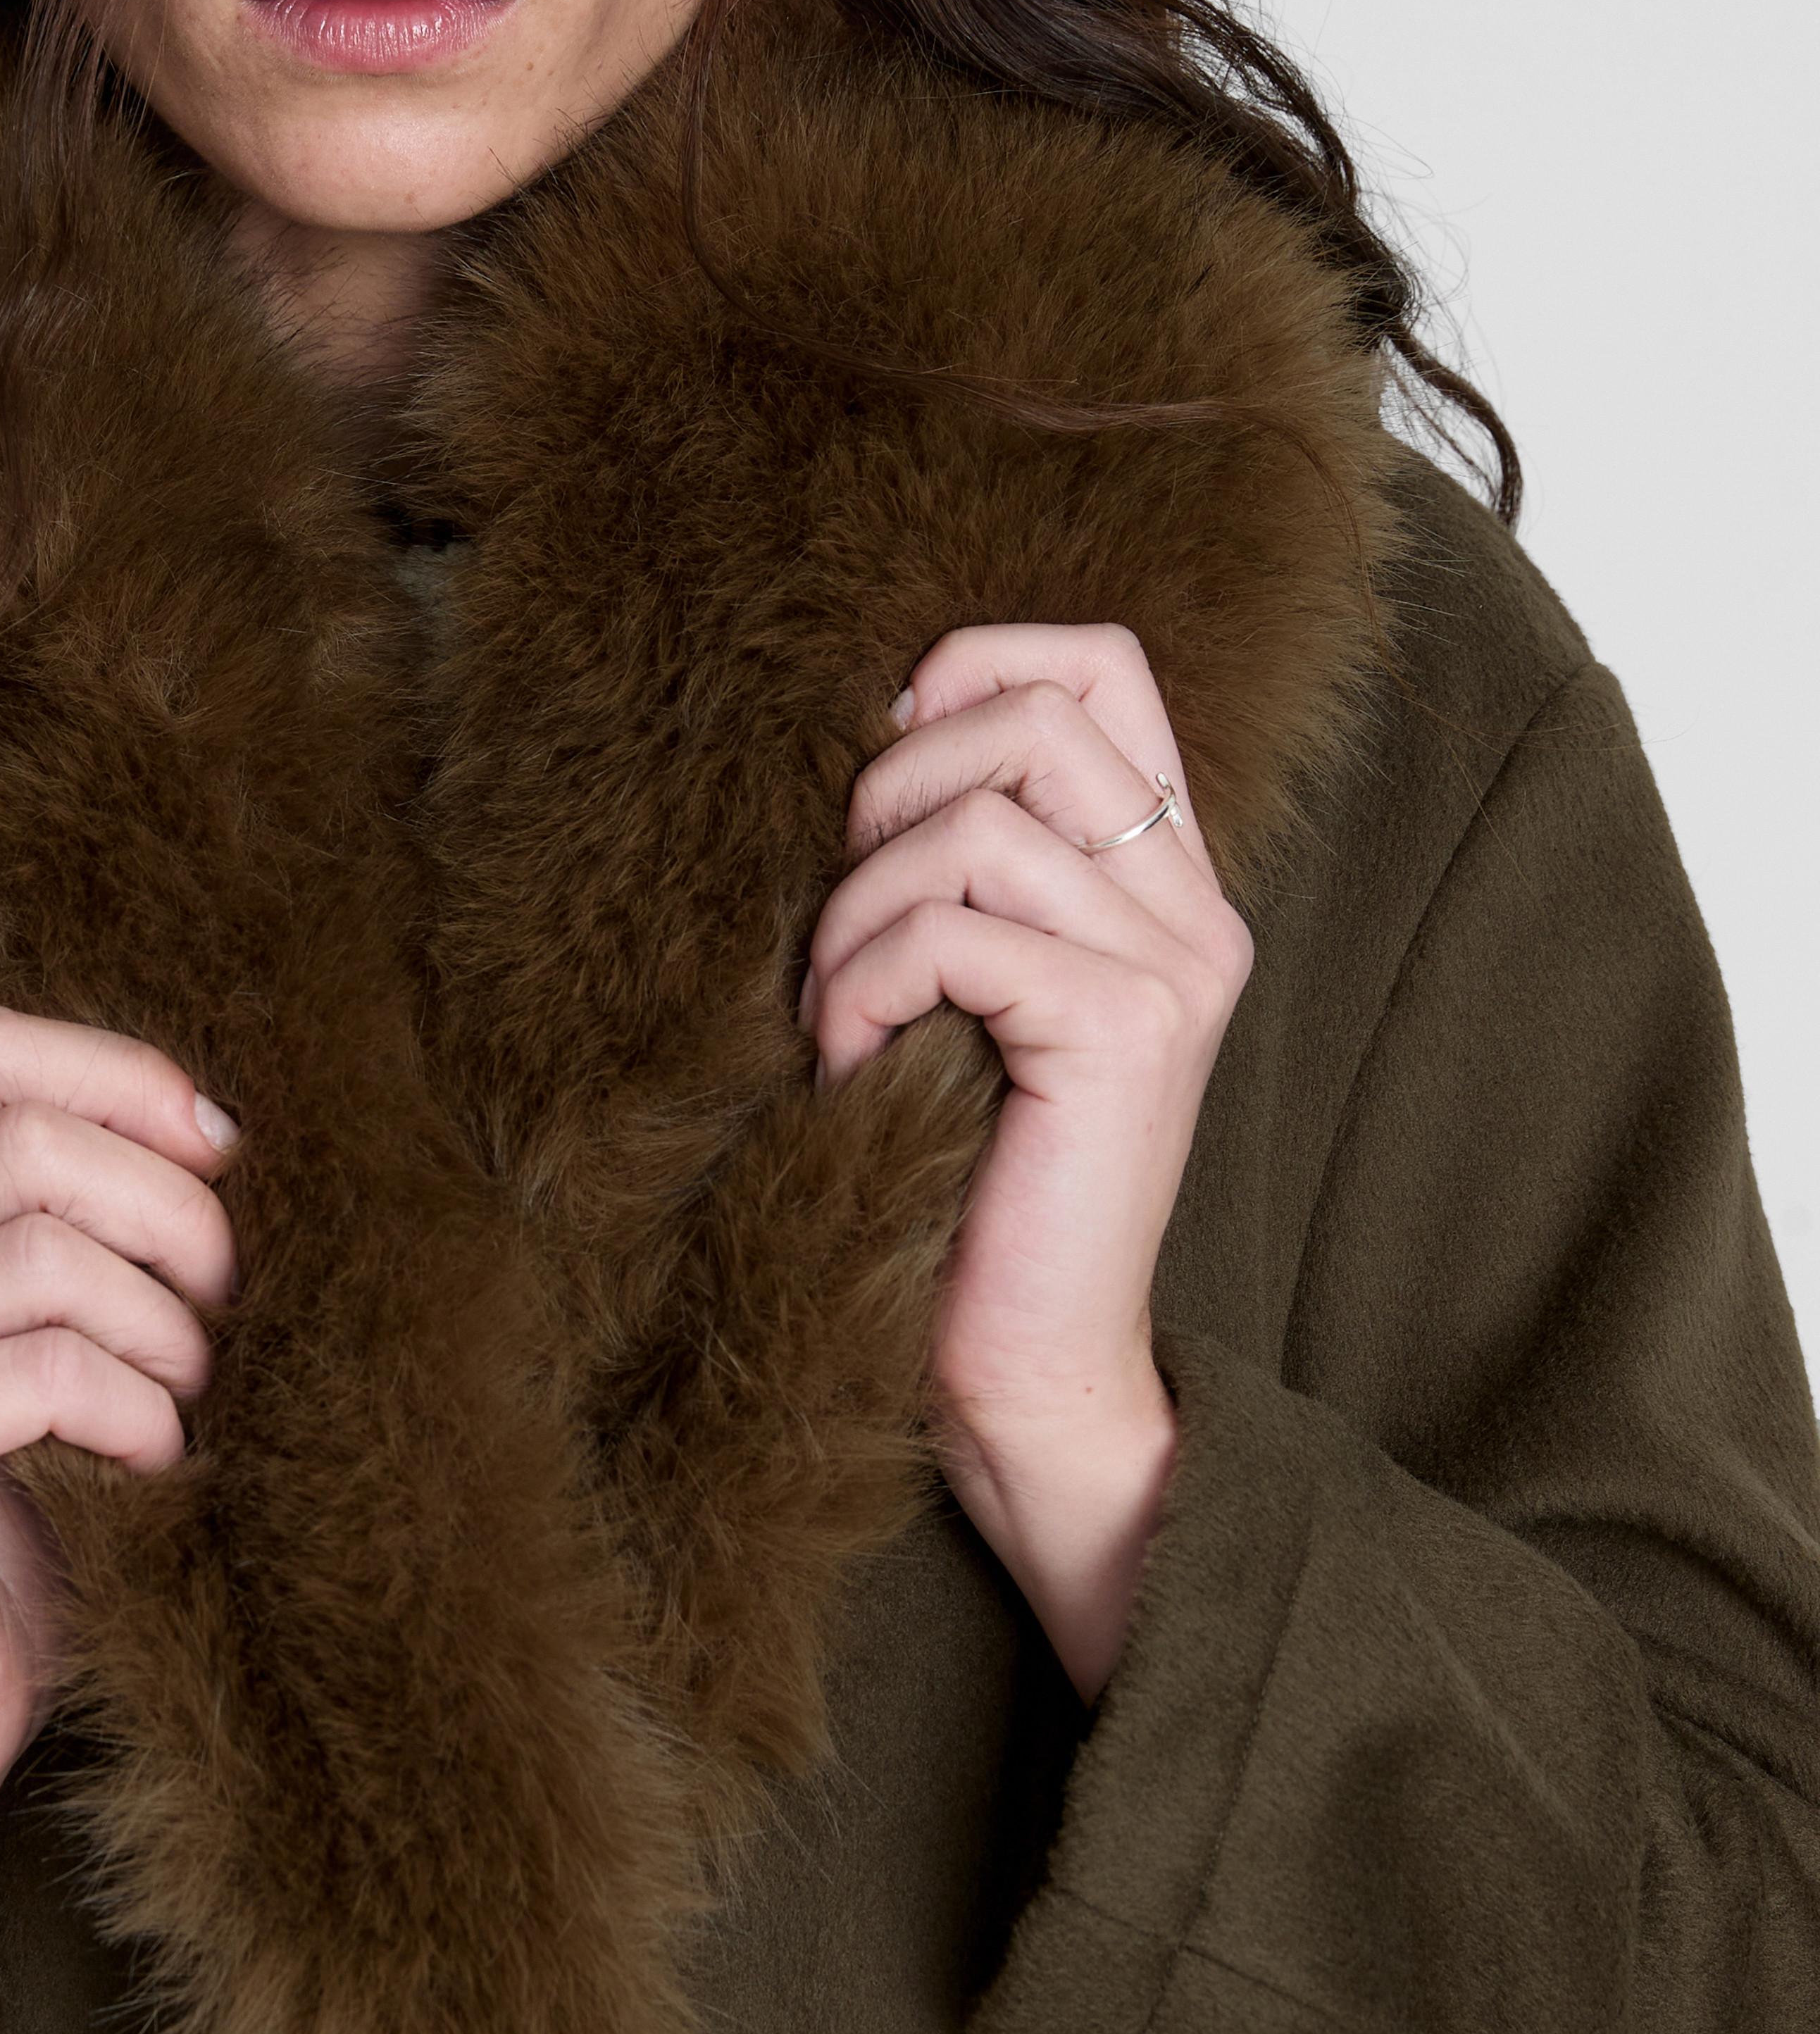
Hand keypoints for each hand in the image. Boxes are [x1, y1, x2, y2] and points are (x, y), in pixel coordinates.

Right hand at [0, 1004, 240, 1985]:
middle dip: (170, 1216)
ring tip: (194, 1407)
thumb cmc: (22, 1536)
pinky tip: (152, 1468)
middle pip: (30, 1143)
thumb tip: (224, 1133)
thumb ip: (97, 1235)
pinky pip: (41, 1370)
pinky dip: (133, 1414)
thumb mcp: (70, 1349)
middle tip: (234, 1311)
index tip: (224, 1152)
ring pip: (46, 1256)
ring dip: (165, 1333)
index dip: (120, 1077)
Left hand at [798, 626, 1250, 1698]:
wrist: (1022, 1368)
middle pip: (1031, 718)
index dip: (970, 667)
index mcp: (1163, 878)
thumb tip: (867, 726)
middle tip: (844, 925)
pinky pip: (955, 932)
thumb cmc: (962, 1172)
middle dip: (887, 795)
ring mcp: (1171, 968)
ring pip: (976, 821)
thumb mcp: (960, 983)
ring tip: (839, 1011)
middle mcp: (1193, 908)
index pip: (1099, 665)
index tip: (881, 763)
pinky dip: (864, 984)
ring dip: (859, 910)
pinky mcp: (1122, 1033)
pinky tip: (853, 1061)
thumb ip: (960, 861)